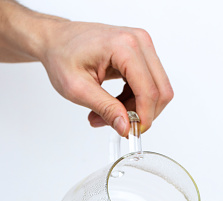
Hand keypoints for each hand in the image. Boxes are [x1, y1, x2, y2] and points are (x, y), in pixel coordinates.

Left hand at [40, 21, 173, 135]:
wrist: (57, 40)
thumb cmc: (62, 55)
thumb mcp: (78, 89)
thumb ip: (105, 109)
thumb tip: (125, 126)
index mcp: (124, 46)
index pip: (149, 91)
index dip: (143, 117)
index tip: (131, 132)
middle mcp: (139, 42)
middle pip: (160, 91)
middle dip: (142, 114)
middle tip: (119, 124)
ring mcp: (142, 47)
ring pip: (157, 91)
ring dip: (137, 109)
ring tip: (109, 114)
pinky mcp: (141, 55)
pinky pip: (149, 86)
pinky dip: (135, 101)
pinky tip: (115, 105)